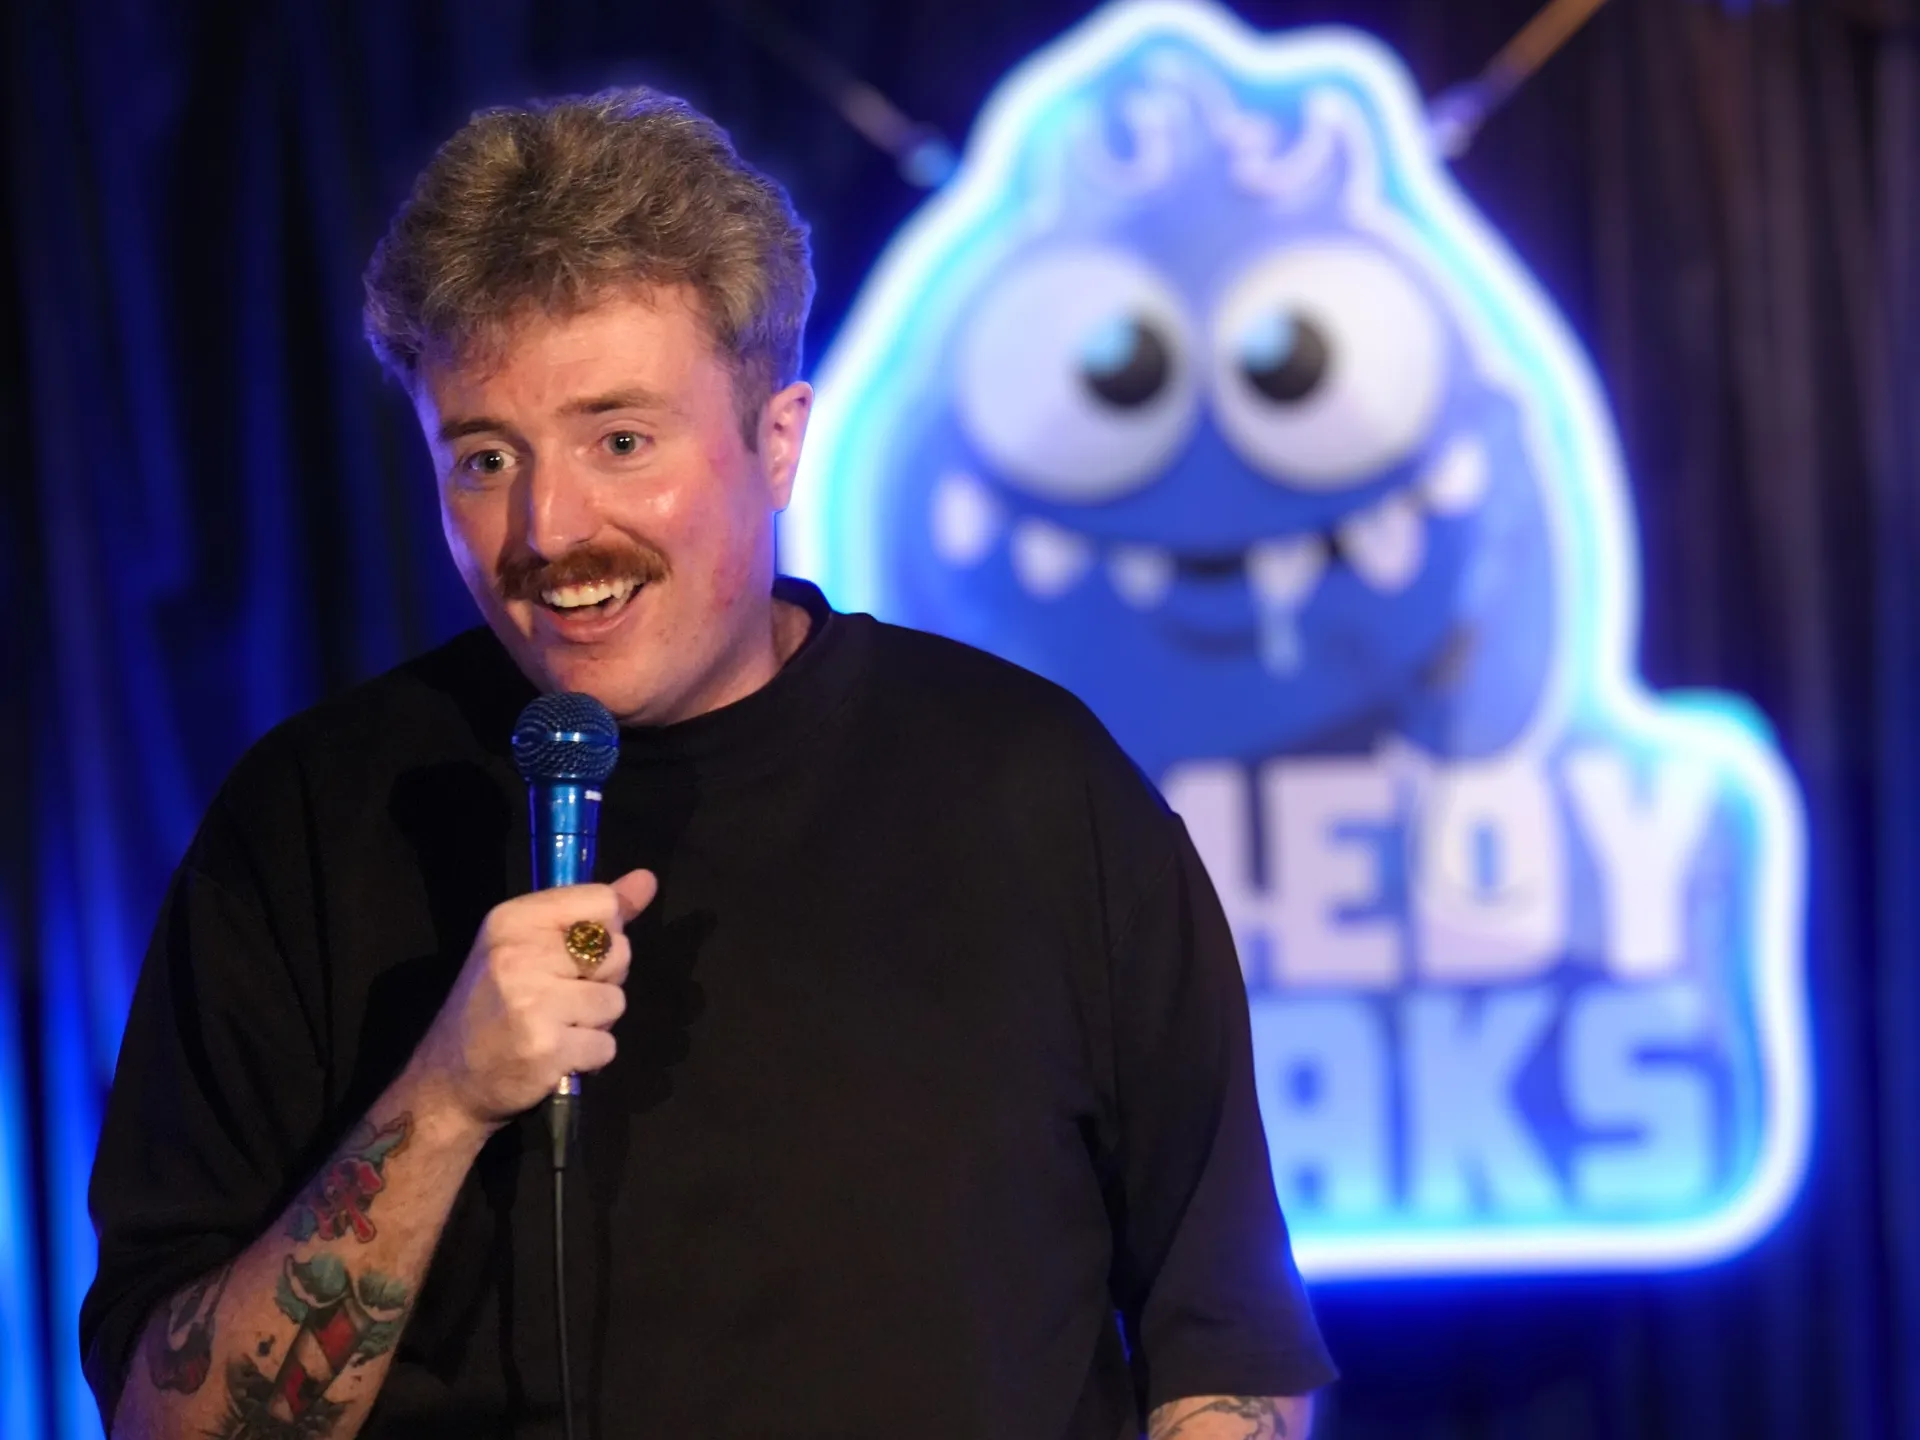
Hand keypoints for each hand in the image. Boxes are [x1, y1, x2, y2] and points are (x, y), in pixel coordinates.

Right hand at [411, 869, 657, 1130]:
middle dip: (603, 979)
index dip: (605, 933)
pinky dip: (590, 1056)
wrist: (450, 1079)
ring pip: (615, 1001)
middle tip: (561, 998)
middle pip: (618, 951)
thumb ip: (591, 913)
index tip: (575, 955)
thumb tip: (647, 880)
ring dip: (596, 1022)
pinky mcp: (547, 1048)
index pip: (603, 903)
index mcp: (514, 920)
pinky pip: (607, 1045)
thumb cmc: (494, 1006)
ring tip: (557, 1027)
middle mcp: (520, 954)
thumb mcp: (527, 945)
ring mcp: (533, 1002)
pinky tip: (557, 1055)